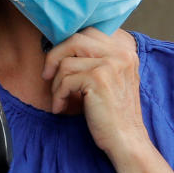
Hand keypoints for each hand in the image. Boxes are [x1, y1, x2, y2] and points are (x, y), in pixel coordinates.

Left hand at [42, 28, 148, 156]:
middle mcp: (120, 53)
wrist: (126, 139)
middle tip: (47, 75)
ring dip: (56, 83)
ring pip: (66, 63)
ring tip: (60, 99)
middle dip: (54, 57)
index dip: (67, 46)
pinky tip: (61, 108)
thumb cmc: (113, 113)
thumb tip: (63, 48)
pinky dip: (58, 96)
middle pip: (75, 40)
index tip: (57, 62)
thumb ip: (96, 60)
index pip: (89, 32)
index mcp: (125, 51)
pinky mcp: (98, 79)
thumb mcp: (111, 79)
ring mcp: (110, 64)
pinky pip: (65, 81)